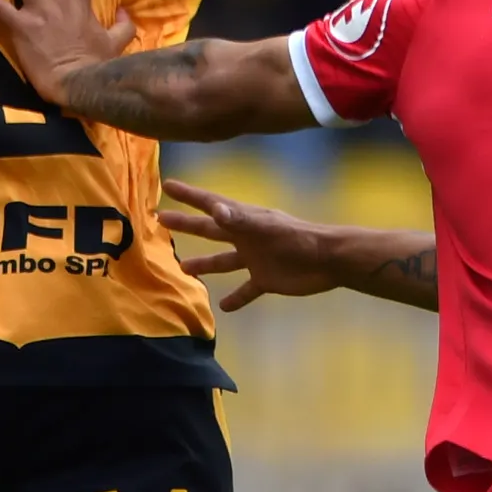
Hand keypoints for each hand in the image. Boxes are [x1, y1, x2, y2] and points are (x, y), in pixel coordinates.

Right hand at [158, 180, 348, 312]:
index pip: (211, 204)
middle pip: (210, 230)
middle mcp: (246, 237)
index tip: (168, 185)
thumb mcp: (268, 229)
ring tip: (183, 268)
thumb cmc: (300, 240)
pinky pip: (246, 289)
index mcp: (245, 220)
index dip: (189, 195)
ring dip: (204, 264)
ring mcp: (255, 259)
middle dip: (186, 225)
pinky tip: (223, 306)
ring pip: (223, 261)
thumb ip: (241, 221)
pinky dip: (235, 298)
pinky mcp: (266, 279)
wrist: (330, 261)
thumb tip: (214, 210)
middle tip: (161, 219)